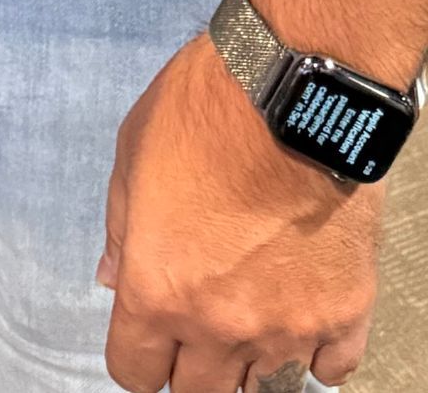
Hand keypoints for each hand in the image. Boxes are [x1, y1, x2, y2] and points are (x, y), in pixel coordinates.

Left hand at [101, 32, 380, 391]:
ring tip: (253, 306)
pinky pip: (332, 368)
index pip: (134, 373)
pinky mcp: (343, 311)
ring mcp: (286, 326)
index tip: (149, 334)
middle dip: (192, 363)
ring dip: (251, 355)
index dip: (138, 354)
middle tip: (201, 321)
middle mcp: (218, 324)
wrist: (290, 91)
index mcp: (157, 291)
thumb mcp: (131, 157)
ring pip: (262, 383)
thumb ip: (121, 231)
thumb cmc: (204, 111)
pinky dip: (318, 352)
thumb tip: (111, 277)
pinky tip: (304, 317)